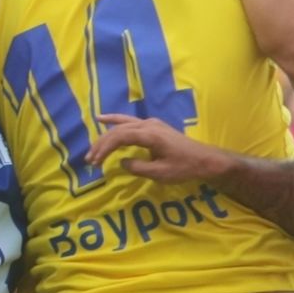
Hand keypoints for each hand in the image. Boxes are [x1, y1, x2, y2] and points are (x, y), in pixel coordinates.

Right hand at [86, 115, 228, 182]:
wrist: (204, 159)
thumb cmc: (184, 167)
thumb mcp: (160, 173)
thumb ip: (138, 168)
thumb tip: (122, 162)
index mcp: (149, 134)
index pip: (120, 137)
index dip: (105, 148)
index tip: (95, 162)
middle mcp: (148, 124)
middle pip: (118, 130)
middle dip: (102, 144)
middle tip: (90, 160)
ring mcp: (151, 123)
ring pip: (122, 124)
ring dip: (106, 135)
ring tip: (92, 145)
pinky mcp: (153, 127)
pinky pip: (129, 122)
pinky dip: (115, 122)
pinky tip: (104, 119)